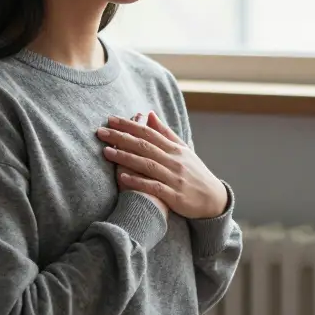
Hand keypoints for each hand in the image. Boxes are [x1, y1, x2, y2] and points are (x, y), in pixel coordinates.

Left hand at [97, 112, 228, 218]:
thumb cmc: (194, 173)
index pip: (149, 132)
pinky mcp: (175, 196)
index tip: (110, 119)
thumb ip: (165, 133)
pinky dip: (139, 181)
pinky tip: (123, 177)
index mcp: (175, 149)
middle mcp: (174, 161)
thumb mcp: (183, 150)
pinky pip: (154, 187)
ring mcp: (174, 178)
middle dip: (121, 138)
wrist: (214, 200)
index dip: (129, 125)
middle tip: (101, 132)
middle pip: (144, 146)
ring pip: (147, 164)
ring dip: (126, 157)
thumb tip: (148, 114)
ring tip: (106, 152)